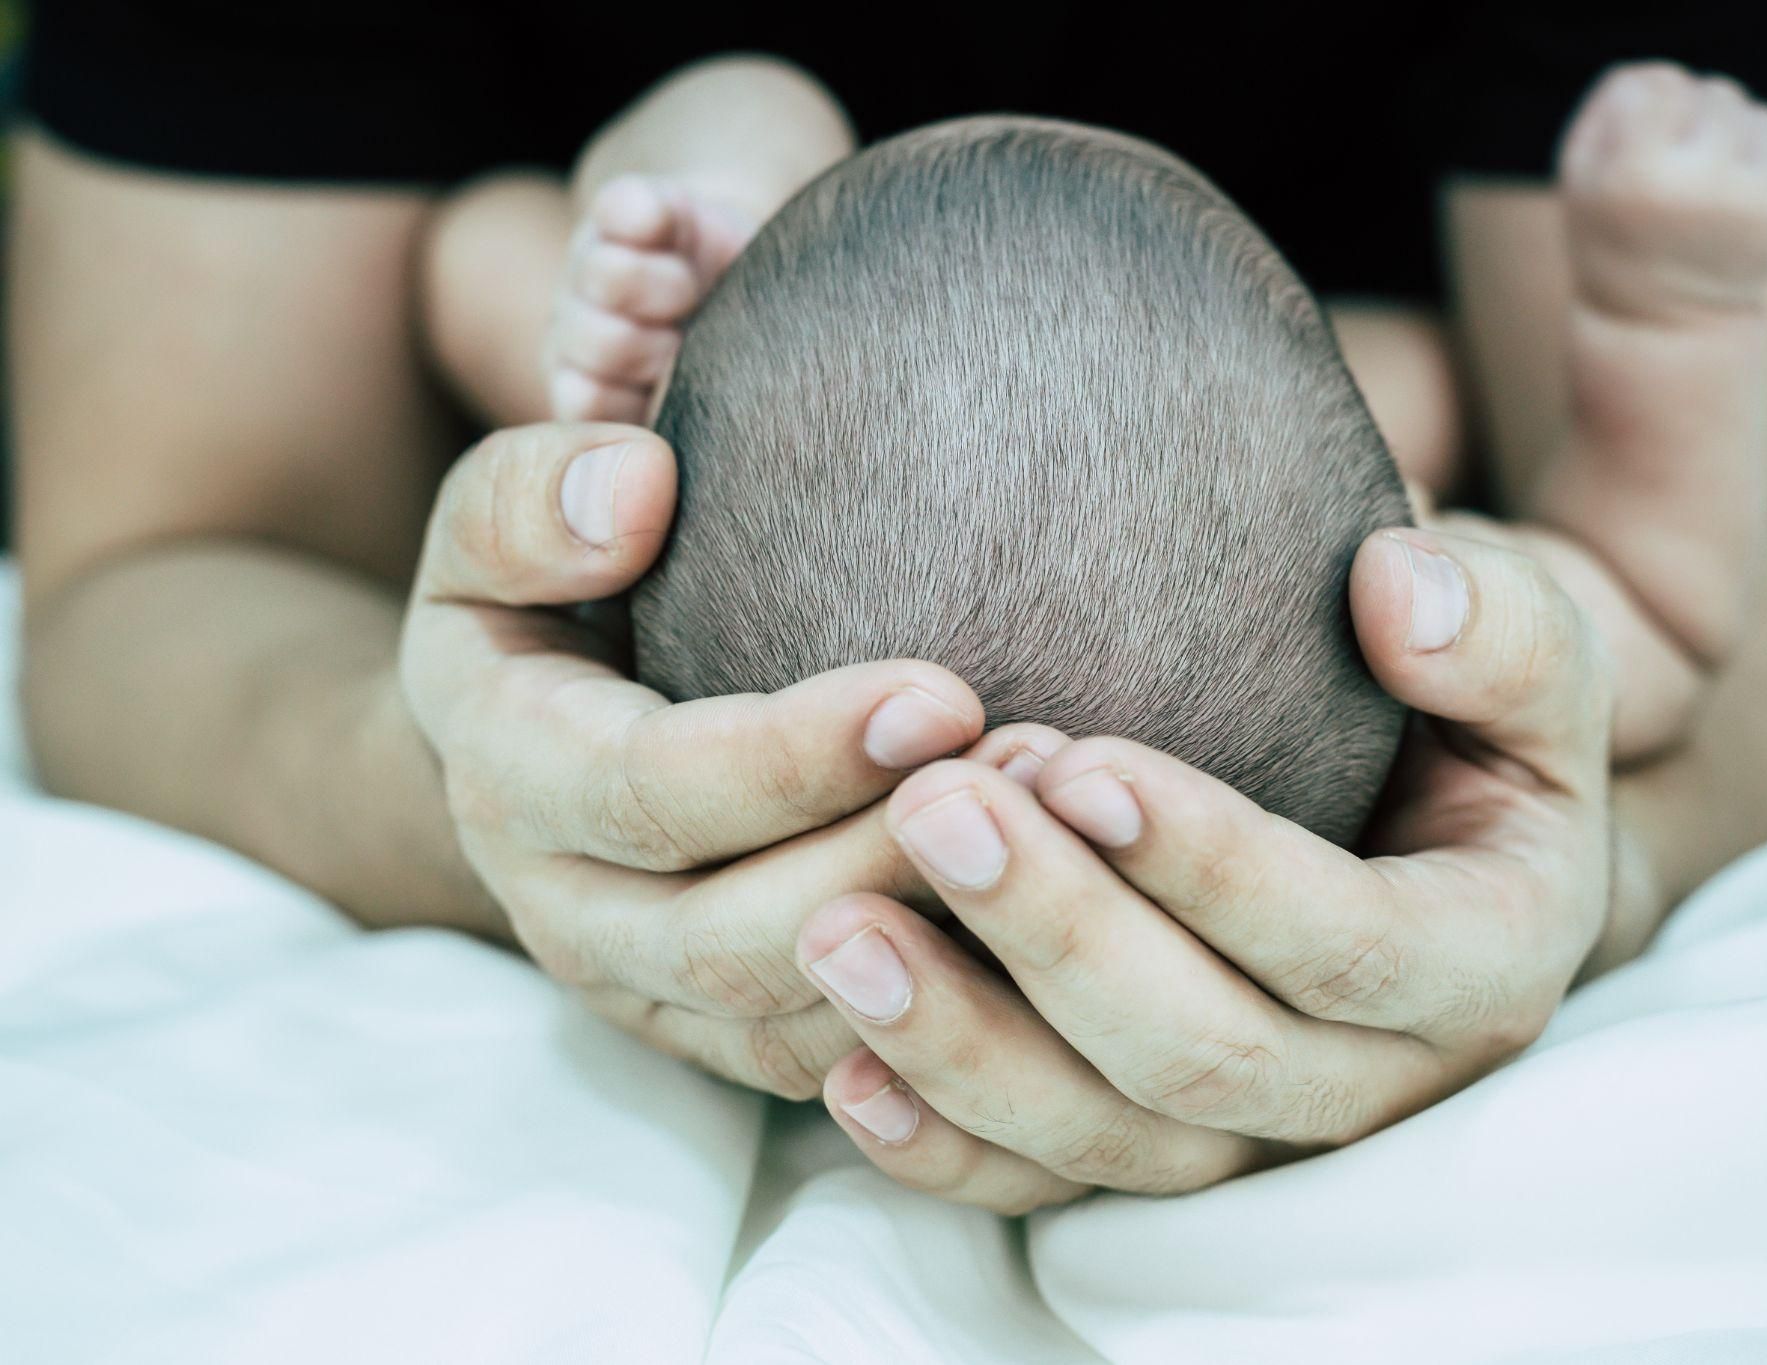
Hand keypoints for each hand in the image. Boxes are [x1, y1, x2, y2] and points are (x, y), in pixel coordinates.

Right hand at [397, 422, 989, 1095]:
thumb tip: (633, 485)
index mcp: (510, 776)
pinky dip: (945, 1014)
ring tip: (1069, 842)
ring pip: (801, 1017)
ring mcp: (649, 992)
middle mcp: (568, 911)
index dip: (792, 757)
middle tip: (1034, 773)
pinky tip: (1047, 931)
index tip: (940, 696)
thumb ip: (529, 499)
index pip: (649, 790)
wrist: (530, 741)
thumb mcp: (494, 529)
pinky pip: (841, 1059)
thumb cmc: (542, 597)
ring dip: (940, 943)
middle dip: (892, 860)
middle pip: (732, 933)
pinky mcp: (724, 1036)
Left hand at [790, 528, 1612, 1209]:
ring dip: (968, 1048)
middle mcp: (1375, 1082)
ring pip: (1110, 1142)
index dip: (1210, 865)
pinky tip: (844, 1075)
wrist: (1430, 834)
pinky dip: (946, 1145)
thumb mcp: (1528, 667)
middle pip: (1205, 1056)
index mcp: (1484, 965)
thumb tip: (1398, 590)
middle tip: (928, 812)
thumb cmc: (1463, 725)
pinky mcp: (1165, 1160)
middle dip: (1058, 938)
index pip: (1347, 941)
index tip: (1072, 762)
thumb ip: (1497, 630)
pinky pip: (1048, 1189)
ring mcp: (1261, 1143)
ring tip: (838, 934)